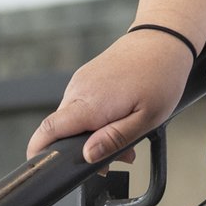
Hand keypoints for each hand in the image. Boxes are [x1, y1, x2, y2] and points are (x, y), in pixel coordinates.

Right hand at [25, 30, 193, 162]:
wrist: (164, 37)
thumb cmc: (160, 76)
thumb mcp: (146, 118)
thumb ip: (115, 139)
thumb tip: (88, 156)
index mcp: (89, 103)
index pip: (48, 130)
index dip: (40, 152)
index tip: (45, 168)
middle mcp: (78, 90)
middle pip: (64, 130)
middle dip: (85, 149)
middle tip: (122, 154)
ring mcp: (81, 81)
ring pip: (74, 118)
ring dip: (95, 133)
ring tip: (128, 132)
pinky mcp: (87, 76)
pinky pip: (82, 104)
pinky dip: (96, 117)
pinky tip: (120, 116)